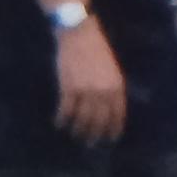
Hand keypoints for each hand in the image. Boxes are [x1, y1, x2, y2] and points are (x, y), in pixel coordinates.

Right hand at [53, 18, 127, 144]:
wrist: (80, 34)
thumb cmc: (97, 50)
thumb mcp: (112, 69)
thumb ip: (112, 88)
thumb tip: (109, 108)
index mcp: (117, 86)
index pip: (118, 114)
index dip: (114, 128)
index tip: (111, 139)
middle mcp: (103, 91)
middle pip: (99, 120)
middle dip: (95, 134)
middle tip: (90, 143)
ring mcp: (86, 90)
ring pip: (82, 118)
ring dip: (78, 129)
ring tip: (75, 135)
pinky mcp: (68, 87)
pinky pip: (65, 110)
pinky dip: (62, 119)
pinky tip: (59, 123)